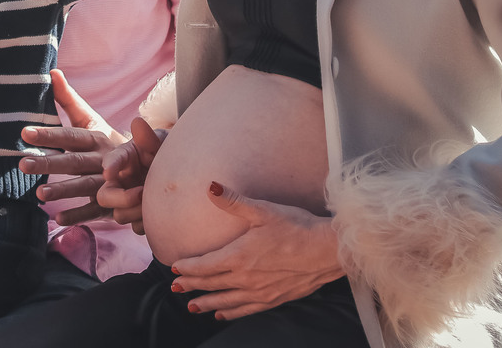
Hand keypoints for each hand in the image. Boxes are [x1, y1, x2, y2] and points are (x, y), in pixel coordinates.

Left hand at [19, 70, 126, 224]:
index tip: (24, 133)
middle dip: (50, 163)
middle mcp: (102, 158)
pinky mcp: (110, 201)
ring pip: (85, 186)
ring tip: (39, 194)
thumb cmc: (107, 139)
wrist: (148, 163)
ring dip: (64, 190)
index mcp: (96, 137)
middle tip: (23, 164)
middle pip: (74, 161)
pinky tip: (58, 219)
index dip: (49, 134)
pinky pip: (94, 210)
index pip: (70, 135)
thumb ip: (69, 99)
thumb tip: (52, 72)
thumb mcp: (91, 119)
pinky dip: (78, 215)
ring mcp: (108, 182)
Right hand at [97, 117, 164, 234]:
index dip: (110, 165)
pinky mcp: (139, 217)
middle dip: (121, 198)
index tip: (109, 171)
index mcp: (126, 158)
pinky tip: (162, 214)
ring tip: (157, 203)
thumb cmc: (171, 152)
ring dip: (137, 211)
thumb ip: (149, 137)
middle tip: (141, 192)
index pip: (113, 160)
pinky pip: (136, 227)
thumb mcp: (163, 142)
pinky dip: (147, 222)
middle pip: (105, 196)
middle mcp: (122, 181)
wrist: (190, 173)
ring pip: (120, 215)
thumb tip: (137, 122)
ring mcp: (129, 201)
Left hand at [170, 183, 343, 319]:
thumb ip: (233, 202)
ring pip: (226, 301)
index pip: (205, 265)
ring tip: (191, 306)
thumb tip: (210, 187)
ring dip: (207, 303)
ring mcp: (260, 292)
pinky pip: (246, 310)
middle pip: (211, 284)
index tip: (174, 268)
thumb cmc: (297, 227)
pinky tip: (222, 315)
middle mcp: (246, 278)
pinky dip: (231, 313)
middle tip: (175, 288)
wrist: (328, 251)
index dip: (188, 267)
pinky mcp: (274, 299)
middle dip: (191, 286)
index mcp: (239, 256)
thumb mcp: (263, 210)